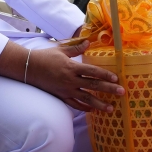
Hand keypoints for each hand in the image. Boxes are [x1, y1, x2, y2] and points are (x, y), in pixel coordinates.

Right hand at [0, 40, 124, 111]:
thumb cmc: (45, 56)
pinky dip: (83, 108)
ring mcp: (66, 89)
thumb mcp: (61, 50)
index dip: (105, 74)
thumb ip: (76, 48)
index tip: (116, 78)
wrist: (29, 68)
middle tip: (121, 92)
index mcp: (72, 67)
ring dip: (99, 104)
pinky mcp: (61, 96)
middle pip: (93, 85)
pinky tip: (92, 110)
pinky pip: (74, 104)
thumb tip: (88, 42)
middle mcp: (71, 79)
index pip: (92, 71)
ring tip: (110, 108)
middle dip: (108, 89)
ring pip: (86, 98)